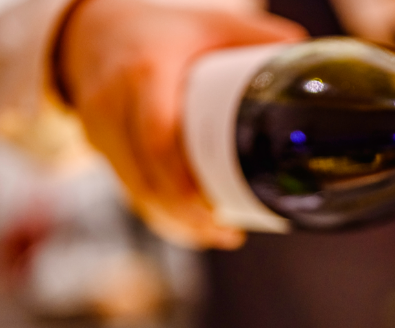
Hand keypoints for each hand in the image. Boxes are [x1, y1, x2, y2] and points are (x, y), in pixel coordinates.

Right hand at [58, 0, 305, 248]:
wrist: (92, 31)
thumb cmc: (158, 30)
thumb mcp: (206, 23)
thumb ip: (252, 36)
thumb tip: (302, 51)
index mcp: (145, 73)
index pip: (159, 139)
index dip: (184, 184)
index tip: (217, 209)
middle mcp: (114, 105)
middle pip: (146, 178)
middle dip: (186, 217)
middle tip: (228, 235)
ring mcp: (101, 130)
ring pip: (136, 192)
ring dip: (175, 224)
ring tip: (217, 237)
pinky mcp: (100, 149)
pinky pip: (129, 191)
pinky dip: (159, 216)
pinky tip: (188, 230)